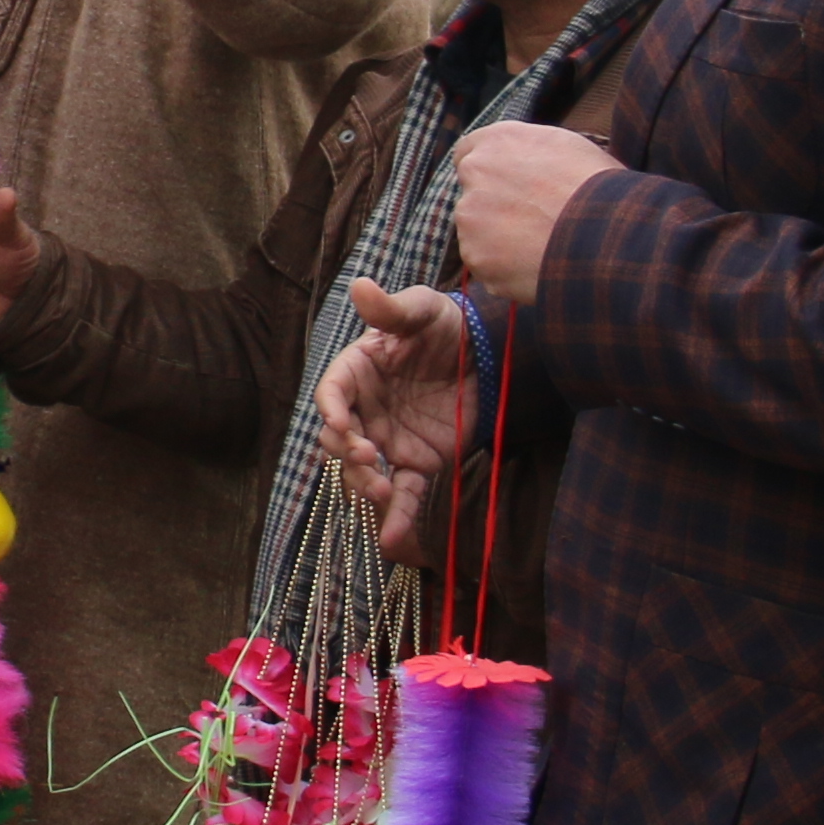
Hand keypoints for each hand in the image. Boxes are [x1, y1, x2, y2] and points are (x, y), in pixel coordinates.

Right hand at [316, 281, 474, 544]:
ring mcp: (390, 439)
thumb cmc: (447, 323)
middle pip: (341, 439)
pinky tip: (394, 539)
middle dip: (348, 453)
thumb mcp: (423, 308)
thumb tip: (361, 286)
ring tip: (383, 492)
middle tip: (371, 458)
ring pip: (366, 470)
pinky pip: (405, 493)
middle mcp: (367, 409)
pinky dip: (399, 517)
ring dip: (366, 485)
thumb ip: (392, 307)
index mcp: (358, 371)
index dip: (332, 411)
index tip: (343, 425)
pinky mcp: (419, 462)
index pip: (332, 393)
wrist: (491, 352)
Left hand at [446, 121, 618, 308]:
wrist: (605, 235)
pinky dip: (505, 270)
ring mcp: (471, 218)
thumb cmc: (599, 188)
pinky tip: (536, 266)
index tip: (503, 187)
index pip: (468, 153)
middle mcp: (475, 174)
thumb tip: (528, 163)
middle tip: (530, 222)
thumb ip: (530, 152)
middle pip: (472, 195)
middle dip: (493, 208)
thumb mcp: (568, 147)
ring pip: (477, 232)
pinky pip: (488, 265)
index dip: (488, 172)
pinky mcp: (476, 258)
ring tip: (539, 246)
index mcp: (497, 141)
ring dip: (498, 240)